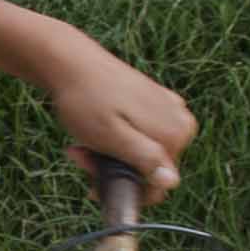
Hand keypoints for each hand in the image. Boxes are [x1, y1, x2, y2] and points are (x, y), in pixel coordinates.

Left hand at [36, 41, 195, 201]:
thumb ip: (145, 159)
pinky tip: (92, 133)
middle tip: (81, 158)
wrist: (69, 62)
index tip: (94, 183)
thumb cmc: (87, 101)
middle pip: (150, 168)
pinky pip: (138, 135)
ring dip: (109, 157)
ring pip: (140, 153)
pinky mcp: (153, 102)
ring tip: (80, 147)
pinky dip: (114, 140)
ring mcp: (167, 110)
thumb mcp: (112, 138)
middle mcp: (180, 121)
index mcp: (176, 133)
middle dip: (114, 170)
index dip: (125, 188)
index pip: (159, 185)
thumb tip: (172, 182)